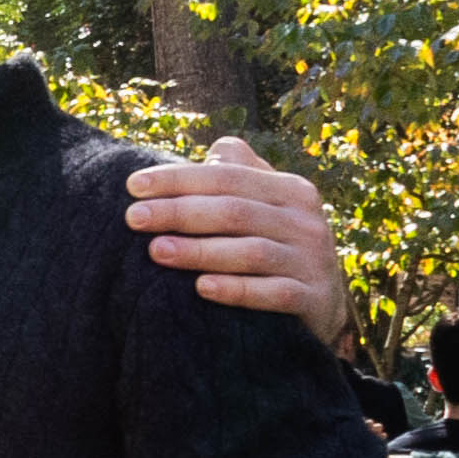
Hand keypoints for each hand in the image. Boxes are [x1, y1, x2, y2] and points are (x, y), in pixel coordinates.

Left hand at [125, 135, 349, 343]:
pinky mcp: (314, 299)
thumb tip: (212, 153)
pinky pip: (273, 293)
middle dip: (179, 212)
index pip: (227, 177)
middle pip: (234, 211)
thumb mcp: (270, 206)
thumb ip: (243, 175)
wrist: (325, 305)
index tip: (132, 186)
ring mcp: (312, 261)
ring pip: (251, 252)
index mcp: (291, 190)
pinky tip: (201, 288)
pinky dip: (237, 290)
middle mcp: (305, 221)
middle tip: (133, 218)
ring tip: (155, 250)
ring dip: (199, 251)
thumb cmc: (279, 246)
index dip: (179, 179)